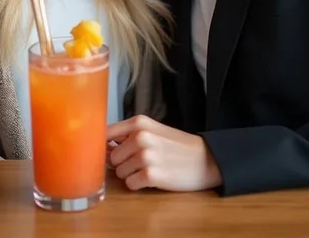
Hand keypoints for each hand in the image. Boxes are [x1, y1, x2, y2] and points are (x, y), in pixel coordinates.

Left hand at [107, 115, 221, 191]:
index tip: (109, 151)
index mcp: (139, 122)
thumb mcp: (153, 131)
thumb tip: (103, 147)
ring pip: (119, 172)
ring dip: (130, 174)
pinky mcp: (151, 175)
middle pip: (112, 157)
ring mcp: (146, 155)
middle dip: (123, 163)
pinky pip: (130, 184)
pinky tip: (151, 179)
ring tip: (149, 169)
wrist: (205, 159)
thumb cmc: (177, 145)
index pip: (106, 133)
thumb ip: (128, 135)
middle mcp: (140, 136)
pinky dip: (138, 184)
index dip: (104, 145)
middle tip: (140, 162)